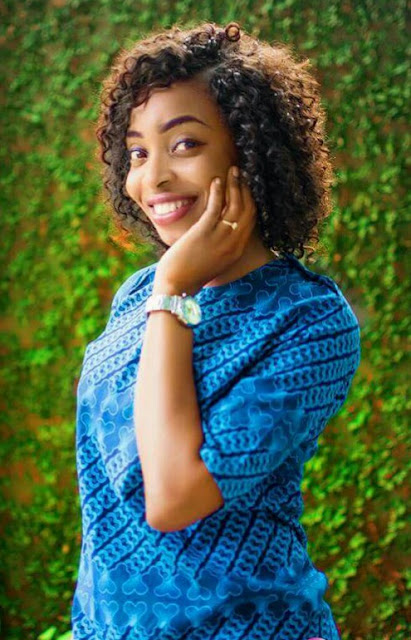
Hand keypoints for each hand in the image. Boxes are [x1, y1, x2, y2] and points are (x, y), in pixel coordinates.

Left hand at [153, 166, 256, 295]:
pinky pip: (215, 207)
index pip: (251, 220)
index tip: (246, 187)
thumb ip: (220, 243)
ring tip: (232, 171)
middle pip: (247, 210)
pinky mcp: (204, 233)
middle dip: (246, 188)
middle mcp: (233, 244)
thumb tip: (217, 224)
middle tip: (241, 173)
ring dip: (234, 185)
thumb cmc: (190, 273)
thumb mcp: (213, 259)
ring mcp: (220, 239)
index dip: (250, 200)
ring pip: (234, 205)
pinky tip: (215, 181)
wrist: (176, 286)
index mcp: (237, 250)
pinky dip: (217, 191)